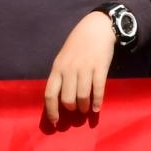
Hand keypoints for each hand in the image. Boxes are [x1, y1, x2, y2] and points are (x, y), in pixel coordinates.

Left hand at [45, 10, 118, 126]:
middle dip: (72, 109)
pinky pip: (98, 90)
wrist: (96, 28)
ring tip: (86, 109)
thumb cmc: (77, 45)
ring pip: (82, 97)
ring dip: (84, 107)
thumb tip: (58, 100)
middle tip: (75, 111)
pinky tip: (97, 108)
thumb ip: (60, 77)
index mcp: (57, 68)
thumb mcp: (63, 58)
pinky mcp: (100, 68)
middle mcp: (69, 69)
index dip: (51, 111)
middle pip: (67, 99)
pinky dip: (98, 102)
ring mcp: (85, 68)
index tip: (55, 121)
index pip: (50, 94)